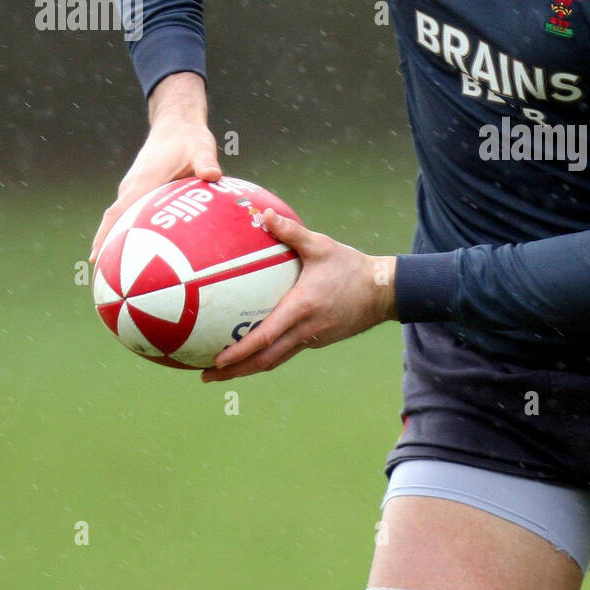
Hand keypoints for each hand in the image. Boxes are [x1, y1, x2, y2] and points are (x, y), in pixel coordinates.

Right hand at [89, 121, 221, 262]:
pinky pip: (132, 215)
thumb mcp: (201, 148)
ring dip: (116, 242)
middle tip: (102, 280)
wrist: (177, 125)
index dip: (105, 236)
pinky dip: (131, 233)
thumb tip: (213, 174)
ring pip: (120, 220)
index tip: (96, 260)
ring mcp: (135, 189)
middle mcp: (133, 187)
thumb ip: (206, 162)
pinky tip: (143, 254)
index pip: (118, 213)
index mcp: (143, 182)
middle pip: (112, 222)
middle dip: (105, 248)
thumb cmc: (189, 138)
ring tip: (116, 275)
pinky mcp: (143, 190)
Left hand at [200, 209, 397, 381]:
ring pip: (275, 360)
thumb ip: (291, 232)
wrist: (383, 292)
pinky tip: (253, 350)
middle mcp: (306, 330)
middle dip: (234, 371)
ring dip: (247, 369)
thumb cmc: (352, 267)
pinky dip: (265, 356)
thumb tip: (263, 214)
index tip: (216, 360)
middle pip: (265, 360)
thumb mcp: (321, 246)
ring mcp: (313, 338)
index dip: (240, 352)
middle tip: (205, 375)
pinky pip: (286, 351)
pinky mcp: (318, 339)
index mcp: (302, 309)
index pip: (266, 337)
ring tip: (222, 371)